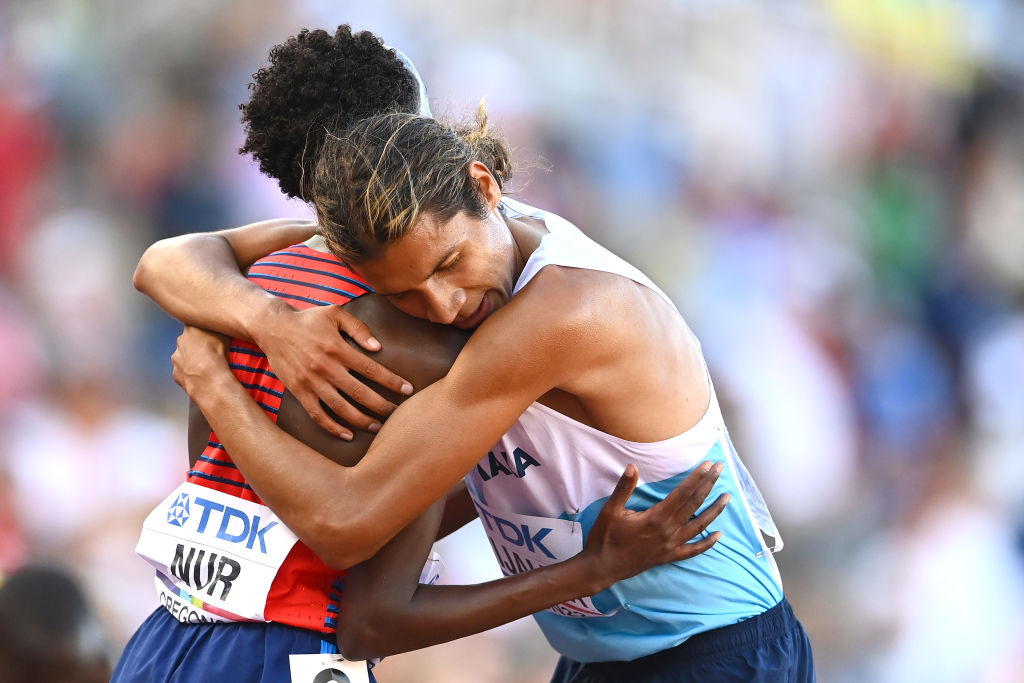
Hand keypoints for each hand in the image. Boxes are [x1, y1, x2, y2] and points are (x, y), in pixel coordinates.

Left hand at [171, 326, 232, 398]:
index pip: (196, 325)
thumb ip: (220, 329)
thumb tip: (225, 327)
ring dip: (192, 360)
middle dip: (197, 346)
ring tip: (207, 367)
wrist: (208, 377)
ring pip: (184, 357)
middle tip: (211, 353)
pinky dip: (190, 373)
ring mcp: (176, 357)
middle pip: (188, 341)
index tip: (212, 337)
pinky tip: (201, 376)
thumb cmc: (217, 354)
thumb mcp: (224, 334)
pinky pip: (183, 372)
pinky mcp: (176, 373)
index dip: (204, 331)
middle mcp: (180, 340)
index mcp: (191, 328)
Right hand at [253, 304, 413, 439]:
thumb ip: (359, 328)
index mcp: (339, 348)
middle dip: (382, 406)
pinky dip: (333, 428)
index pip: (372, 370)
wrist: (273, 327)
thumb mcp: (335, 313)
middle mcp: (326, 368)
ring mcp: (312, 382)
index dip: (392, 382)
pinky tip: (348, 434)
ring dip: (361, 421)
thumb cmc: (309, 319)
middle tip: (397, 414)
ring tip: (377, 426)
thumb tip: (378, 347)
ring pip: (341, 408)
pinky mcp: (299, 392)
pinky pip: (318, 415)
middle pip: (360, 394)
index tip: (408, 390)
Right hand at [580, 461, 728, 590]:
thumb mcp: (610, 510)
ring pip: (700, 526)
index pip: (682, 493)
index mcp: (656, 517)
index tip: (708, 464)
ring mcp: (671, 546)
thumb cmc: (605, 537)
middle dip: (709, 485)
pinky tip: (718, 536)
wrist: (602, 568)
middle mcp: (668, 531)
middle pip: (694, 504)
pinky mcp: (669, 557)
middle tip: (721, 469)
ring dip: (715, 511)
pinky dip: (707, 543)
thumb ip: (624, 488)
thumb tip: (632, 466)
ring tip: (728, 498)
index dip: (696, 477)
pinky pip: (693, 550)